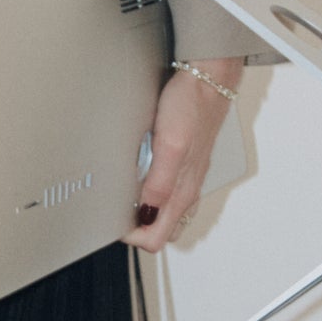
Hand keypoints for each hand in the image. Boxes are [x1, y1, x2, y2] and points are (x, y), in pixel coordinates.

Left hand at [125, 60, 241, 249]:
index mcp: (182, 192)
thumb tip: (146, 214)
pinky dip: (150, 194)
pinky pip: (167, 193)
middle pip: (161, 231)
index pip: (156, 238)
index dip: (132, 236)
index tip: (113, 220)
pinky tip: (140, 177)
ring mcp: (187, 179)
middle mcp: (187, 191)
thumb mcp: (170, 146)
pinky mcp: (184, 165)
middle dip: (137, 229)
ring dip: (143, 213)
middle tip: (116, 209)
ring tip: (124, 195)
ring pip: (164, 214)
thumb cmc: (191, 108)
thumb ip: (159, 184)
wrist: (208, 82)